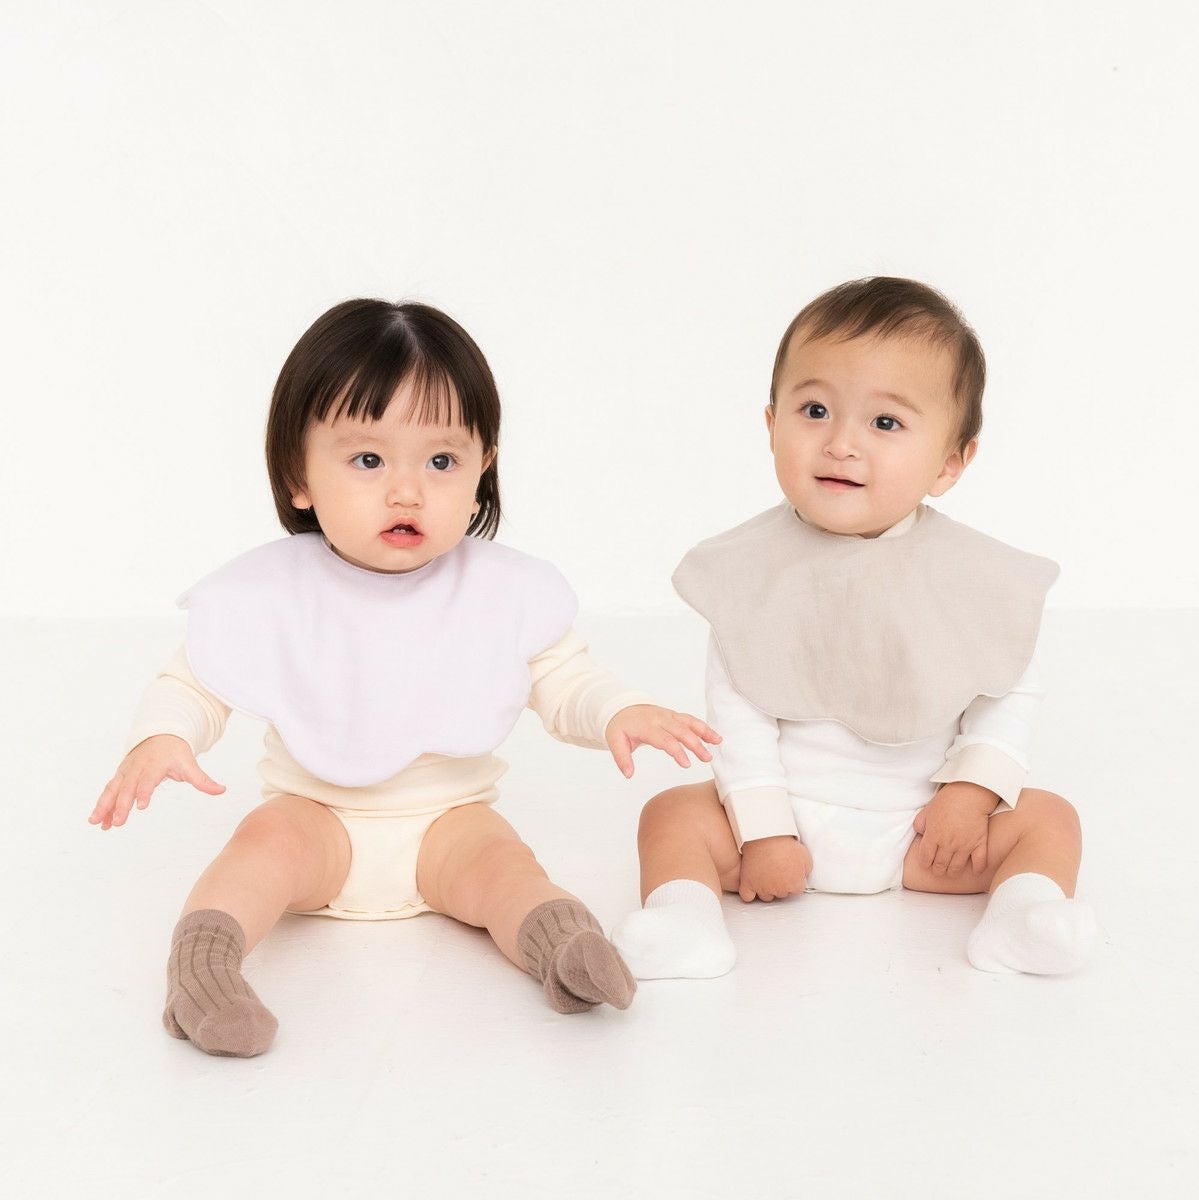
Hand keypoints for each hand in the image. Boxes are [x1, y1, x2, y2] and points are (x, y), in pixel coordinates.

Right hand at [89, 735, 224, 829]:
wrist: (159, 736)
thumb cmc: (176, 753)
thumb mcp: (189, 764)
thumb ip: (203, 780)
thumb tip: (222, 790)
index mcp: (154, 764)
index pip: (148, 779)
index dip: (144, 792)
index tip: (141, 806)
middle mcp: (137, 768)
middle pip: (128, 787)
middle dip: (121, 804)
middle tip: (118, 822)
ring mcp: (125, 772)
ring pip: (112, 789)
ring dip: (104, 806)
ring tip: (97, 823)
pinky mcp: (119, 776)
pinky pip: (109, 791)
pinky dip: (103, 806)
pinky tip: (99, 822)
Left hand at [604, 705, 720, 777]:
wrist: (621, 707)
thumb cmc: (620, 726)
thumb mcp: (615, 741)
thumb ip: (622, 758)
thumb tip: (628, 774)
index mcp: (647, 726)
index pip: (665, 739)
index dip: (677, 751)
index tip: (687, 764)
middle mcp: (660, 719)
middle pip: (681, 730)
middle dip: (695, 744)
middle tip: (706, 758)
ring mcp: (668, 716)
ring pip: (689, 722)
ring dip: (704, 732)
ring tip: (717, 742)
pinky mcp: (674, 716)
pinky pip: (690, 720)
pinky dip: (703, 727)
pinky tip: (714, 737)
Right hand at [738, 835, 811, 901]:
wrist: (765, 836)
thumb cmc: (784, 844)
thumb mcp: (805, 856)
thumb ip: (806, 870)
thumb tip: (803, 875)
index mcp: (795, 885)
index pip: (796, 890)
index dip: (793, 880)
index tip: (790, 872)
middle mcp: (779, 890)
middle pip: (781, 894)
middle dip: (780, 883)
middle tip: (777, 869)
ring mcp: (762, 888)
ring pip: (766, 896)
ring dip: (766, 888)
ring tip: (765, 874)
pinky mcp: (748, 884)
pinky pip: (747, 897)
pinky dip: (749, 893)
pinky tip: (752, 886)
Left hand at [911, 781, 997, 876]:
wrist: (970, 794)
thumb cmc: (947, 800)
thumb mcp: (927, 810)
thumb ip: (920, 824)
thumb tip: (920, 834)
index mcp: (933, 836)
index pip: (926, 858)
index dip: (925, 863)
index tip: (926, 864)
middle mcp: (947, 844)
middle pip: (940, 865)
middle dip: (937, 870)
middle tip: (938, 870)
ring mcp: (964, 846)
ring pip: (956, 867)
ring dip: (952, 872)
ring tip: (951, 871)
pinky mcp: (979, 844)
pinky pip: (979, 862)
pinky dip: (977, 869)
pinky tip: (975, 871)